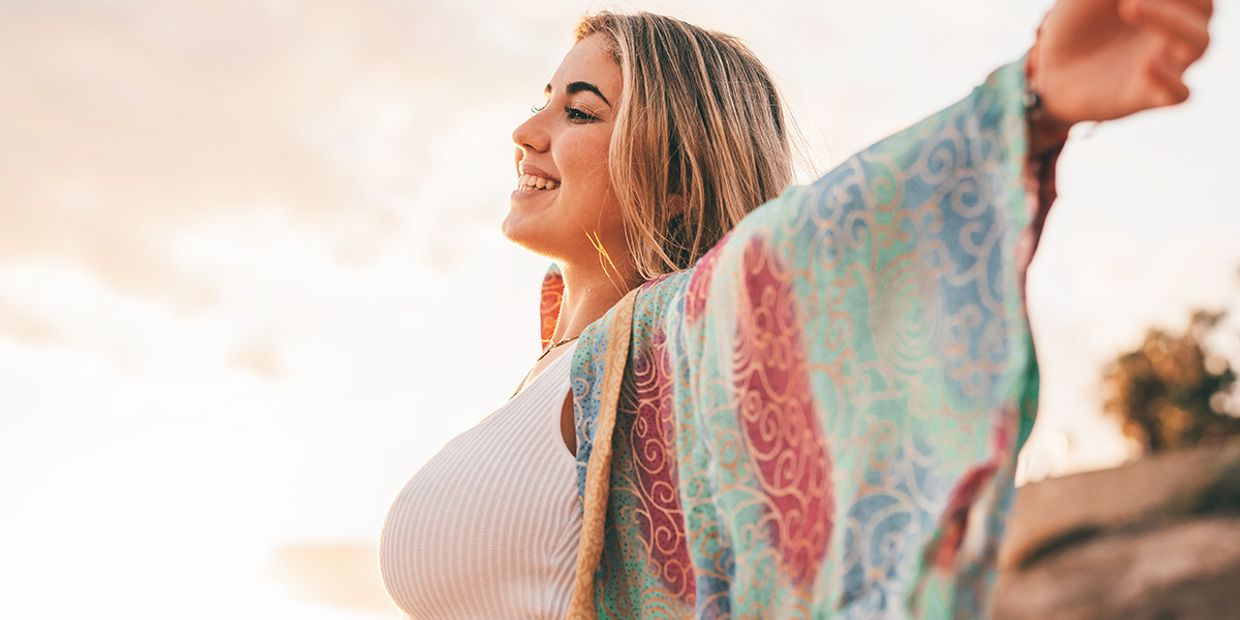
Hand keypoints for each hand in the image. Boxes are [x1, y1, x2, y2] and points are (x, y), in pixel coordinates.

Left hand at [1034, 0, 1212, 126]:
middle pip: (1202, 10)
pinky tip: (1145, 65)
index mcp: (1168, 4)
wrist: (1048, 70)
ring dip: (1173, 22)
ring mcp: (1166, 63)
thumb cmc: (1076, 23)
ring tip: (1131, 7)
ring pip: (1198, 42)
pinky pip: (1179, 93)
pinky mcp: (1149, 96)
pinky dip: (1169, 79)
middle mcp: (1174, 32)